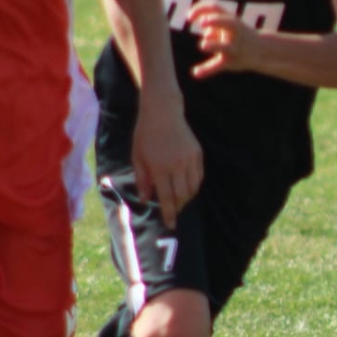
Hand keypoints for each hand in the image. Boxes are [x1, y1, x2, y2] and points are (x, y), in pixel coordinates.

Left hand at [132, 100, 201, 227]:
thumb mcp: (137, 157)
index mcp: (160, 168)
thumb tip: (145, 199)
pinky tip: (187, 187)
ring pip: (193, 187)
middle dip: (178, 207)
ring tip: (180, 200)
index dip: (169, 213)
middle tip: (173, 211)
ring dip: (187, 197)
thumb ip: (142, 179)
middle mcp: (177, 165)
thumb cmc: (145, 134)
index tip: (170, 224)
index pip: (166, 197)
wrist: (162, 112)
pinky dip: (194, 185)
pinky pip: (199, 176)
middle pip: (182, 195)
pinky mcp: (197, 153)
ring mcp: (189, 159)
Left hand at [186, 2, 258, 78]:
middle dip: (215, 21)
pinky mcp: (231, 62)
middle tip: (203, 22)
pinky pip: (218, 66)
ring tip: (203, 45)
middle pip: (227, 23)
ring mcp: (234, 48)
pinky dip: (207, 70)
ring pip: (224, 46)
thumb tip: (197, 18)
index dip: (201, 9)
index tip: (189, 17)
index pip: (215, 8)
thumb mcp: (228, 24)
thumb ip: (212, 22)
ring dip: (214, 45)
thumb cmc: (238, 34)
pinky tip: (196, 73)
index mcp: (231, 20)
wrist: (261, 49)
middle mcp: (234, 32)